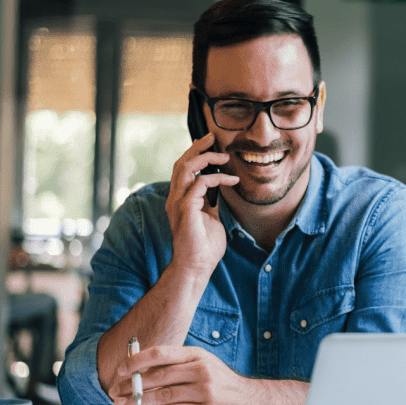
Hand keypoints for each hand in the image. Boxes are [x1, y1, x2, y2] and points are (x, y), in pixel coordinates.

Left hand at [110, 345, 254, 404]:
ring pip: (163, 395)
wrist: (250, 401)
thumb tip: (141, 370)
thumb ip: (176, 366)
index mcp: (196, 355)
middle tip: (115, 391)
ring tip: (123, 404)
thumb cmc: (221, 383)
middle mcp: (201, 370)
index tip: (120, 370)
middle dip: (132, 385)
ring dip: (138, 401)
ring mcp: (205, 391)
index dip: (137, 361)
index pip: (161, 353)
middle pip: (158, 376)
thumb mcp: (202, 365)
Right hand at [165, 133, 237, 278]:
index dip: (194, 154)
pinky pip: (199, 184)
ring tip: (223, 156)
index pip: (182, 169)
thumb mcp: (210, 218)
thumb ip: (210, 203)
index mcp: (179, 199)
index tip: (210, 145)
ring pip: (185, 168)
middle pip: (180, 163)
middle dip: (197, 148)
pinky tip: (230, 180)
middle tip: (212, 138)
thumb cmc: (204, 247)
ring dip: (205, 158)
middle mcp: (175, 198)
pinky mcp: (186, 210)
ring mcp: (178, 203)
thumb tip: (218, 190)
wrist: (196, 267)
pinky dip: (216, 178)